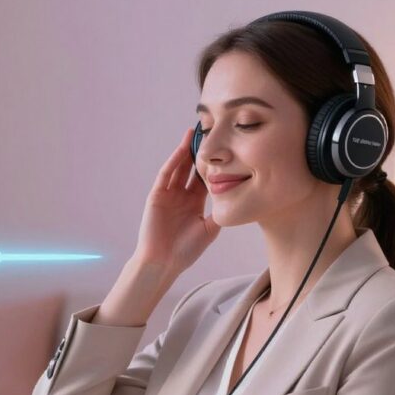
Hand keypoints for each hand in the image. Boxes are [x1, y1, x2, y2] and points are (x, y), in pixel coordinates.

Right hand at [132, 127, 220, 272]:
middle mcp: (181, 196)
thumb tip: (238, 197)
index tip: (225, 148)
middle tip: (211, 132)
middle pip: (191, 168)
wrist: (163, 262)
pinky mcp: (157, 195)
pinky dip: (174, 161)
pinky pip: (166, 174)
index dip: (214, 164)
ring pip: (179, 167)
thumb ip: (220, 212)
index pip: (205, 178)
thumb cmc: (185, 251)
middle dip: (200, 152)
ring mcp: (168, 194)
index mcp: (195, 203)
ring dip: (186, 150)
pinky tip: (183, 149)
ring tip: (195, 132)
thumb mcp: (209, 229)